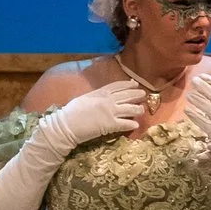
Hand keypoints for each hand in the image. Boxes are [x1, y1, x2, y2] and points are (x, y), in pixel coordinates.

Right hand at [34, 80, 148, 156]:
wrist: (66, 125)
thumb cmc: (71, 112)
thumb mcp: (84, 98)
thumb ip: (95, 96)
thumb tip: (101, 96)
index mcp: (100, 92)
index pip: (117, 86)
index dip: (128, 85)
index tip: (135, 84)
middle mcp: (108, 100)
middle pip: (127, 96)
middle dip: (136, 95)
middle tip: (144, 95)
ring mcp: (110, 112)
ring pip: (129, 109)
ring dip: (137, 109)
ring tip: (142, 110)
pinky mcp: (111, 125)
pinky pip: (125, 123)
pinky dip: (132, 124)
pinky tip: (136, 125)